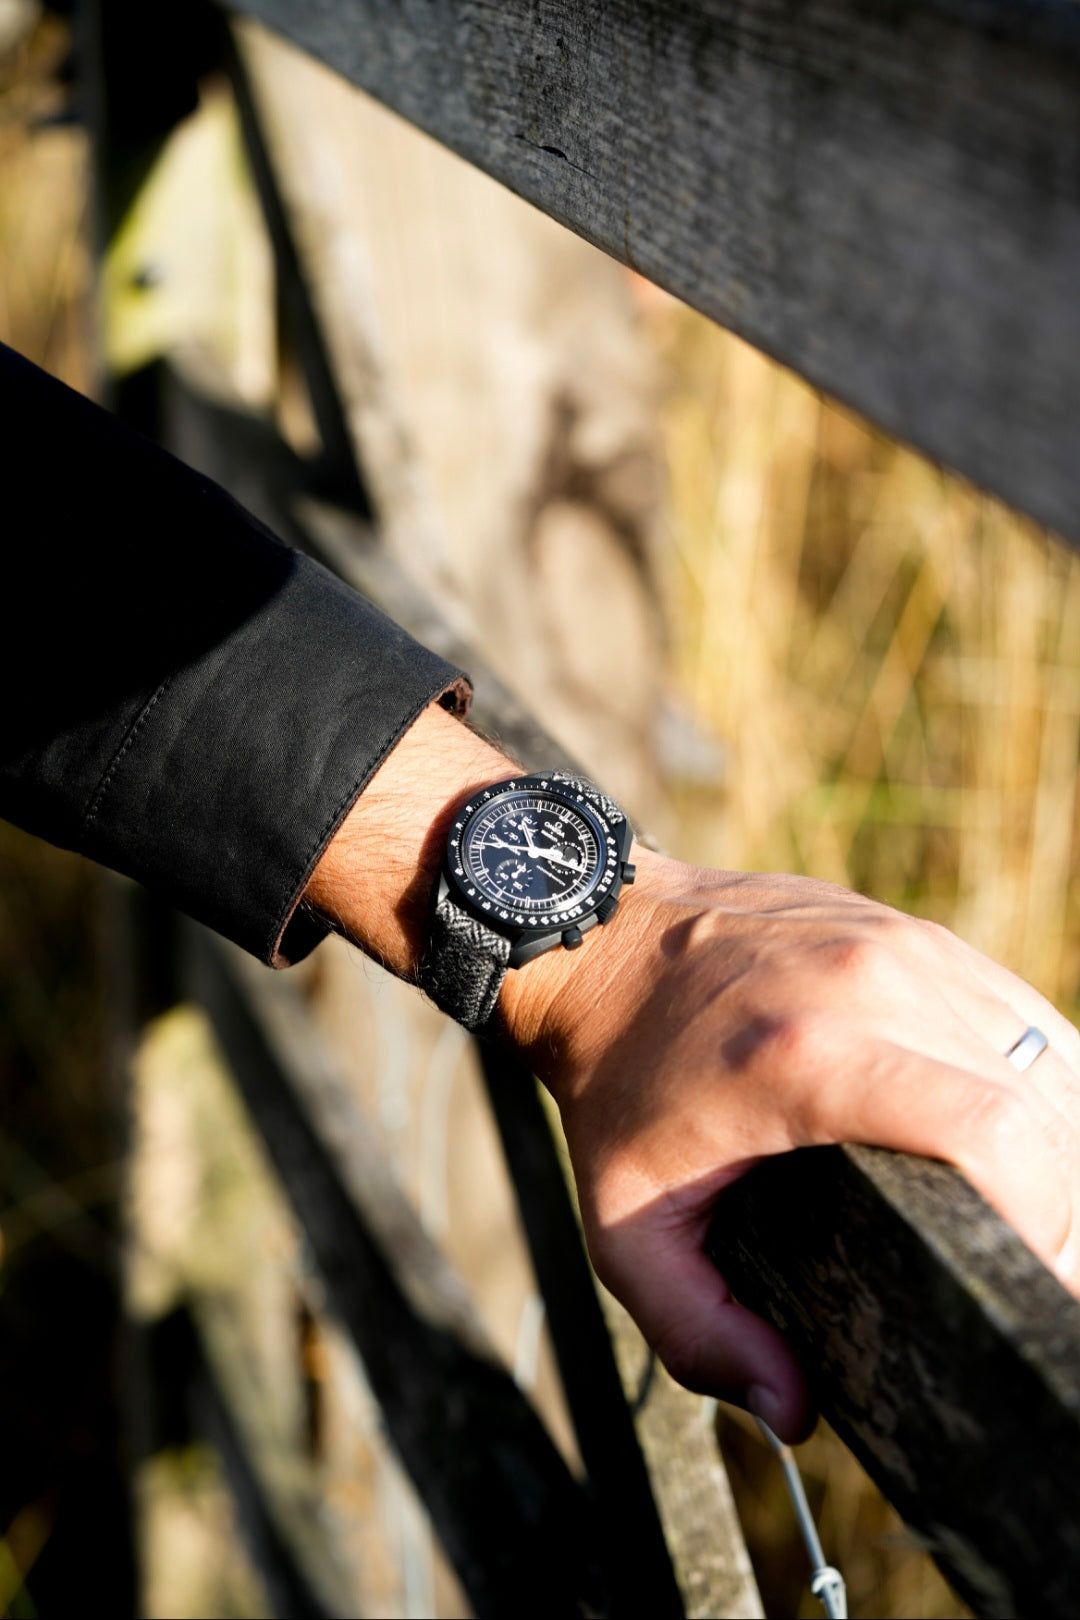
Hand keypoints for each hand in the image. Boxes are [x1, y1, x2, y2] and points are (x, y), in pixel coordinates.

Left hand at [501, 850, 1079, 1440]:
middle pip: (1039, 1101)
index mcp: (808, 1058)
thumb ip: (697, 1330)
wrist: (602, 943)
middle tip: (1039, 1267)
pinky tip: (1024, 1137)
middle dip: (1063, 1202)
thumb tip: (791, 1410)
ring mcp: (900, 946)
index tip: (1036, 1280)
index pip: (990, 1130)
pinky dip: (1041, 1078)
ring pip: (1045, 1051)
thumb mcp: (625, 1225)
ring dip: (1061, 1138)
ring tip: (1034, 1213)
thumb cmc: (617, 1085)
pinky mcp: (912, 932)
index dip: (1047, 1219)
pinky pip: (1018, 1013)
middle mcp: (872, 985)